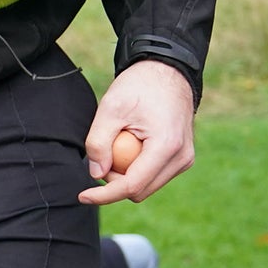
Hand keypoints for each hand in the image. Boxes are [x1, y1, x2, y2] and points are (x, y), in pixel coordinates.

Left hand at [80, 59, 194, 205]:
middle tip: (102, 152)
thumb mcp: (111, 108)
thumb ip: (98, 143)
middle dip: (114, 181)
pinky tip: (132, 143)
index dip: (105, 195)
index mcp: (167, 146)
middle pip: (140, 191)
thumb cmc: (139, 86)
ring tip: (120, 141)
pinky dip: (136, 167)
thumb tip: (95, 174)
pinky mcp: (182, 158)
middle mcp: (182, 158)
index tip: (82, 196)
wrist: (167, 72)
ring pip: (147, 186)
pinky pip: (153, 175)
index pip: (132, 185)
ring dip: (125, 174)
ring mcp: (184, 159)